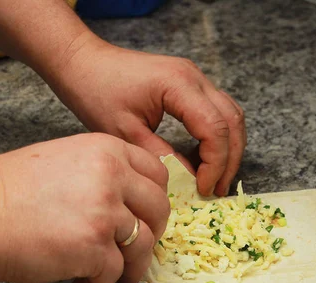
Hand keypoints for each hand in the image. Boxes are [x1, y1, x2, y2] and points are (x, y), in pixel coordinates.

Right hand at [0, 133, 169, 282]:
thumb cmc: (13, 190)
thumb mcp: (67, 160)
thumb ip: (105, 173)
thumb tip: (134, 202)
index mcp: (107, 150)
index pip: (157, 172)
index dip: (156, 198)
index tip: (150, 215)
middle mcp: (112, 175)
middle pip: (159, 208)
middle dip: (154, 232)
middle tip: (140, 248)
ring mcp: (105, 210)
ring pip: (143, 244)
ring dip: (133, 267)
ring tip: (119, 278)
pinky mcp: (93, 245)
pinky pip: (114, 272)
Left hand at [46, 34, 245, 196]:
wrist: (83, 62)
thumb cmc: (95, 91)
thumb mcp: (125, 133)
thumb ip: (161, 157)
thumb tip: (189, 180)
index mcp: (179, 85)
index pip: (215, 129)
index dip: (215, 164)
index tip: (204, 188)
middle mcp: (195, 78)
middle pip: (232, 122)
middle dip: (229, 160)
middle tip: (218, 189)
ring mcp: (197, 78)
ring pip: (232, 115)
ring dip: (229, 148)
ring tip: (217, 177)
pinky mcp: (192, 84)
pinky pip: (220, 111)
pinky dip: (220, 136)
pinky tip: (207, 157)